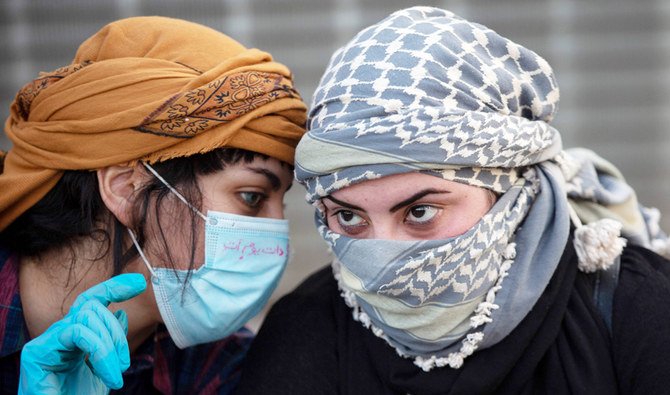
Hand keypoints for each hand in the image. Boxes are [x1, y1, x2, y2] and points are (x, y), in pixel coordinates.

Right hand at [18, 273, 146, 394]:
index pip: (91, 302)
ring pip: (87, 315)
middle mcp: (58, 336)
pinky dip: (100, 351)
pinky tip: (108, 376)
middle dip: (116, 332)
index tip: (141, 283)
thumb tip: (121, 312)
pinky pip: (77, 332)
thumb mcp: (104, 370)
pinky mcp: (36, 353)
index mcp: (72, 338)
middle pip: (92, 307)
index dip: (114, 287)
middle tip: (124, 365)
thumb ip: (110, 343)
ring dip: (110, 344)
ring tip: (116, 374)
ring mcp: (45, 343)